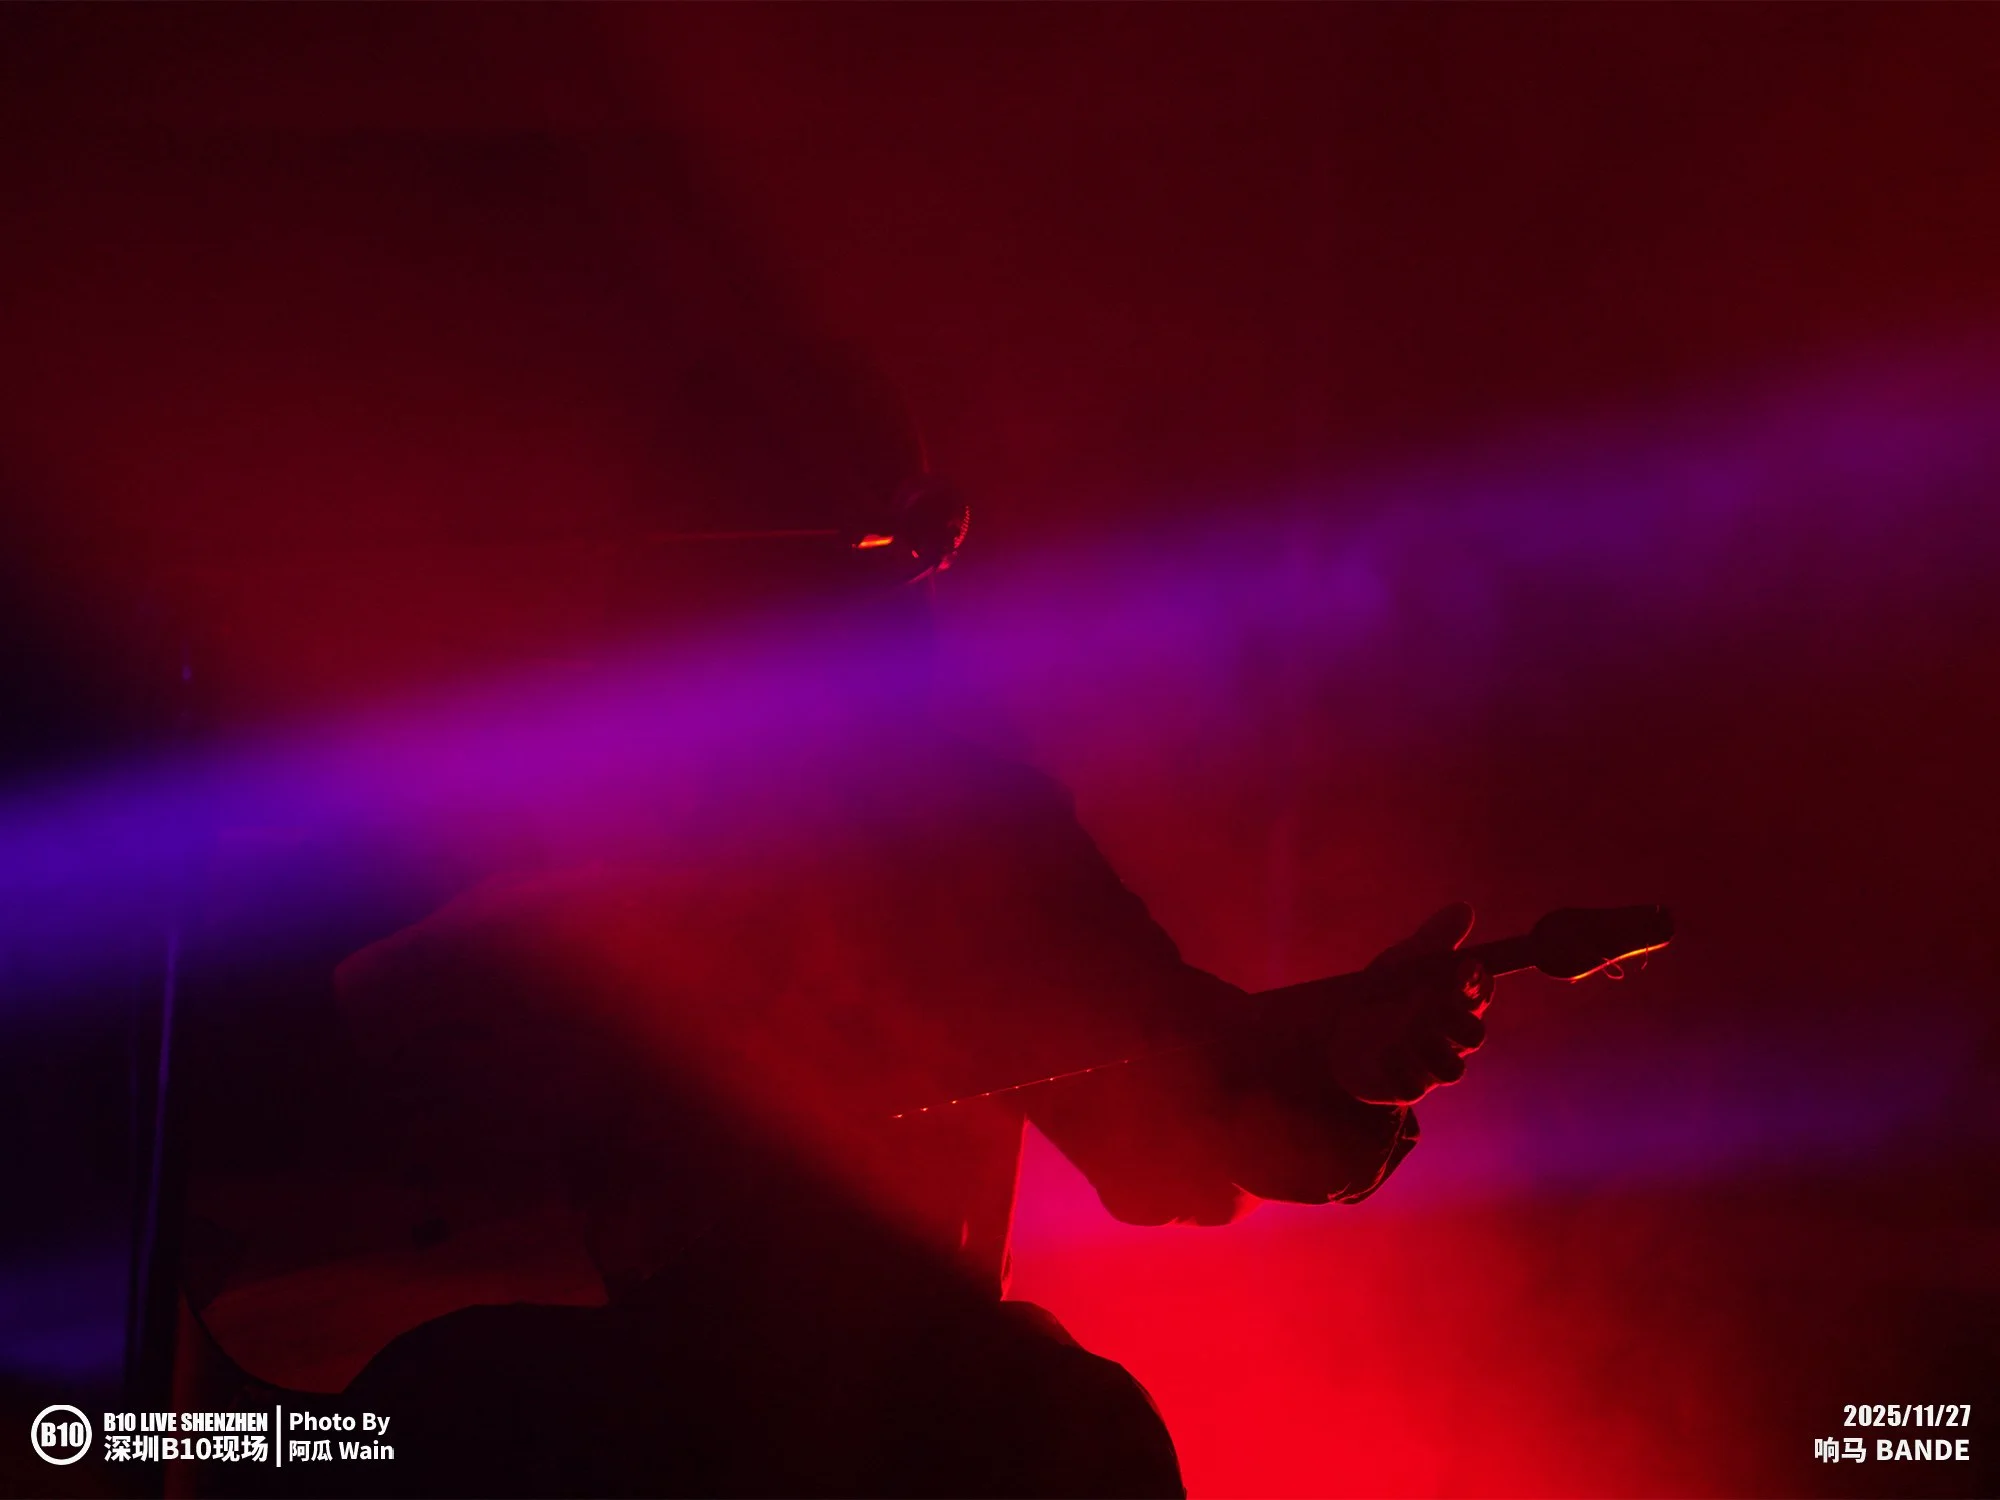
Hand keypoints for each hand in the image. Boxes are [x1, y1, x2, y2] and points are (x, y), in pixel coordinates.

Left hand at [1327, 902, 1492, 1105]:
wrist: (1340, 1035)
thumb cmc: (1384, 994)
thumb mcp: (1403, 962)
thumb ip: (1433, 939)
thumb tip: (1464, 909)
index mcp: (1450, 1001)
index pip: (1480, 993)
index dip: (1475, 982)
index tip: (1460, 968)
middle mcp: (1445, 1036)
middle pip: (1474, 1035)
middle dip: (1457, 1021)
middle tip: (1428, 1002)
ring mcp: (1426, 1064)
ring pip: (1453, 1071)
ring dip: (1430, 1050)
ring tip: (1404, 1033)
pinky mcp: (1403, 1086)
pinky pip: (1412, 1088)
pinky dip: (1398, 1070)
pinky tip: (1382, 1053)